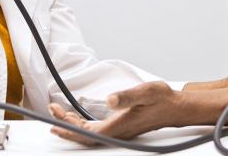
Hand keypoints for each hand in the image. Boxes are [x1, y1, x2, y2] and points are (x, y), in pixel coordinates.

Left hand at [48, 81, 185, 144]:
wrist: (176, 108)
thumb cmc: (163, 100)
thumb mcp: (147, 92)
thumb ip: (127, 96)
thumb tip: (110, 100)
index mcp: (119, 126)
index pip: (87, 133)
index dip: (69, 129)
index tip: (55, 121)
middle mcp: (117, 132)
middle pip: (84, 135)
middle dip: (65, 125)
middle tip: (52, 111)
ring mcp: (118, 131)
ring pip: (89, 133)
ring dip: (72, 124)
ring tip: (59, 112)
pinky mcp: (120, 127)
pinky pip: (96, 130)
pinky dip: (82, 124)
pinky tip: (78, 117)